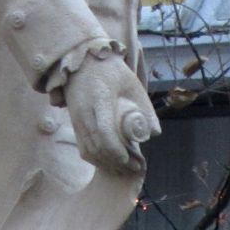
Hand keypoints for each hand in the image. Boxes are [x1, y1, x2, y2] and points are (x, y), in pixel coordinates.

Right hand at [62, 52, 160, 174]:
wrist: (84, 61)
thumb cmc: (111, 72)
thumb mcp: (132, 84)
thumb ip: (145, 107)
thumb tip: (155, 133)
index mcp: (99, 98)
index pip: (104, 131)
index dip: (116, 149)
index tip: (129, 158)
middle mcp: (84, 110)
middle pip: (96, 145)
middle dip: (115, 162)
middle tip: (134, 167)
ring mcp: (76, 118)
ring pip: (88, 150)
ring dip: (106, 163)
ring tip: (126, 167)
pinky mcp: (74, 123)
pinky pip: (83, 147)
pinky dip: (96, 159)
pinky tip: (110, 162)